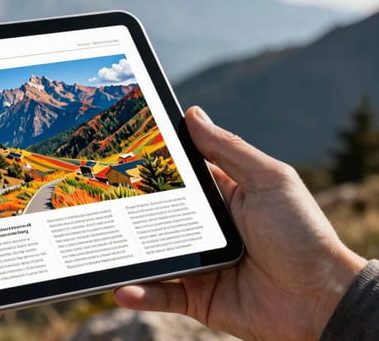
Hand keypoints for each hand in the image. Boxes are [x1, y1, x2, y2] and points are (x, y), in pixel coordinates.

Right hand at [114, 106, 366, 340]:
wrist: (321, 300)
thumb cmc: (302, 234)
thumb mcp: (269, 181)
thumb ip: (229, 150)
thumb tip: (192, 114)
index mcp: (222, 197)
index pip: (178, 175)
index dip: (150, 163)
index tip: (118, 148)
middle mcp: (205, 229)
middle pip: (156, 215)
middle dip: (127, 207)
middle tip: (94, 197)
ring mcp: (197, 264)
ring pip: (151, 256)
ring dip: (126, 254)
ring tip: (101, 247)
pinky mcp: (196, 298)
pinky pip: (160, 294)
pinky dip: (139, 293)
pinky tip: (122, 289)